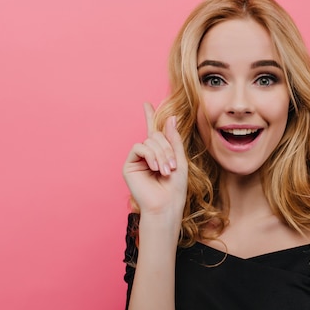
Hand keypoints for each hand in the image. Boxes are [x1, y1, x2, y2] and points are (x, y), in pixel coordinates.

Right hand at [123, 103, 187, 218]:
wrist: (166, 205)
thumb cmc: (175, 187)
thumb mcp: (180, 160)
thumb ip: (174, 139)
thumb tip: (171, 117)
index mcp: (159, 153)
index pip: (154, 131)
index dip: (149, 116)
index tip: (146, 104)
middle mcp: (147, 154)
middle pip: (156, 135)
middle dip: (167, 149)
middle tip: (172, 167)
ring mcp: (137, 159)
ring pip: (149, 141)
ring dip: (161, 154)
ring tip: (166, 170)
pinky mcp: (129, 165)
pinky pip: (139, 147)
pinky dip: (150, 155)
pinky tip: (155, 167)